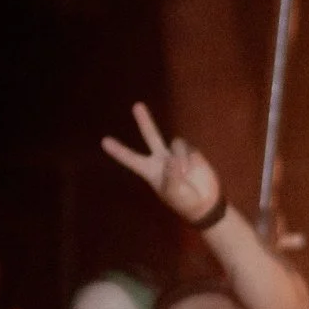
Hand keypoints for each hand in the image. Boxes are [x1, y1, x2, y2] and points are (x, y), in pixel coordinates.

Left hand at [102, 103, 222, 225]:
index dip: (118, 151)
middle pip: (151, 136)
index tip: (104, 141)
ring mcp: (176, 155)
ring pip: (174, 142)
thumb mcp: (174, 193)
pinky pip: (185, 147)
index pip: (131, 159)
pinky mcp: (191, 153)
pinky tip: (191, 169)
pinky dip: (187, 157)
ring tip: (185, 174)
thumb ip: (171, 176)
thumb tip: (172, 159)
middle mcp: (161, 159)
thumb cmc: (184, 202)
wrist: (205, 204)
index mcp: (150, 171)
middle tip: (137, 105)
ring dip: (180, 157)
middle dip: (145, 121)